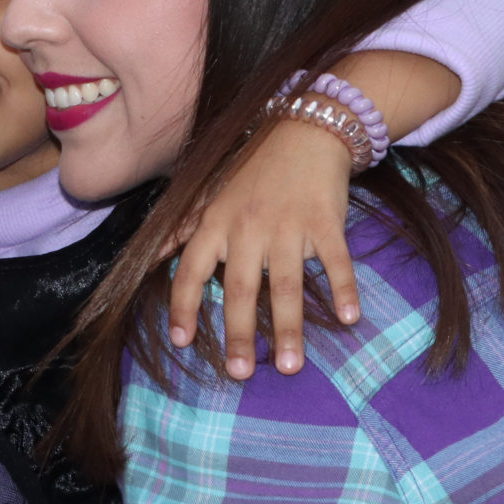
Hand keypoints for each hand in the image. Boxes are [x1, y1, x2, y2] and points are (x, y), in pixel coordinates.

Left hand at [165, 118, 358, 378]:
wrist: (306, 131)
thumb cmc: (254, 170)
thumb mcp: (212, 195)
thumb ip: (184, 228)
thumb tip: (152, 256)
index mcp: (216, 223)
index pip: (191, 269)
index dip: (184, 305)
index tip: (181, 341)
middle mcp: (248, 228)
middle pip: (240, 288)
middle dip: (238, 333)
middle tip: (239, 373)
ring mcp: (289, 226)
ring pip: (286, 285)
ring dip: (287, 328)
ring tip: (288, 367)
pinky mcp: (326, 221)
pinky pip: (335, 261)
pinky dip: (344, 288)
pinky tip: (350, 318)